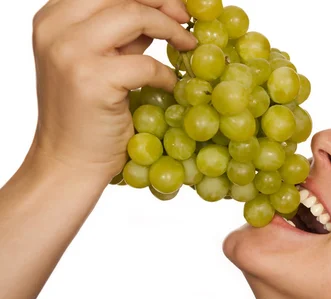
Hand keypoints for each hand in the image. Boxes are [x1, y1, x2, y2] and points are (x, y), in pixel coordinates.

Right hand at [30, 0, 196, 182]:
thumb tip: (163, 12)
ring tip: (189, 45)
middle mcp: (56, 28)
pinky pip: (147, 64)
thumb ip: (122, 37)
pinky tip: (171, 86)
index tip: (176, 6)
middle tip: (187, 19)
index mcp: (53, 19)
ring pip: (134, 15)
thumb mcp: (101, 63)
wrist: (69, 161)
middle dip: (163, 1)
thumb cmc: (87, 116)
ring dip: (171, 29)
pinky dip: (167, 75)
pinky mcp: (92, 79)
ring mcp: (71, 52)